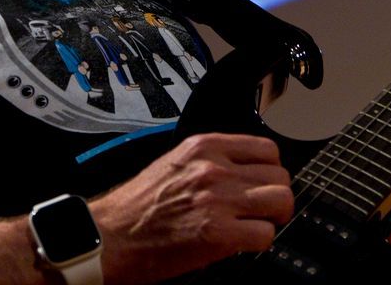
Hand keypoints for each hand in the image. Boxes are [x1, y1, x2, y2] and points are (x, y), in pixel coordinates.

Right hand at [90, 133, 292, 283]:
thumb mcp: (175, 163)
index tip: (263, 183)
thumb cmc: (136, 206)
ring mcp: (218, 200)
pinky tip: (241, 243)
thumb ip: (211, 161)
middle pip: (279, 176)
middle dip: (274, 196)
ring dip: (272, 218)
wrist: (110, 236)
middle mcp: (214, 169)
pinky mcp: (218, 234)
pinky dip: (259, 242)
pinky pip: (265, 235)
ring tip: (255, 225)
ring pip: (281, 202)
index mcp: (204, 147)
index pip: (266, 149)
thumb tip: (245, 171)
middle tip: (262, 210)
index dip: (269, 170)